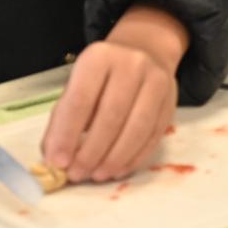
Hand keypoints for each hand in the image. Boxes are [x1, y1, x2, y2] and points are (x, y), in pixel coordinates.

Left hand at [43, 4, 185, 182]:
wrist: (144, 52)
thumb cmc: (102, 78)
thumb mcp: (76, 86)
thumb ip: (63, 121)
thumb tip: (56, 159)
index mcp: (99, 57)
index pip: (81, 100)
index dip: (67, 135)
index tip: (58, 162)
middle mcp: (131, 64)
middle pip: (111, 116)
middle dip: (91, 152)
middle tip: (77, 174)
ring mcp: (156, 81)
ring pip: (137, 128)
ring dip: (115, 158)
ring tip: (97, 175)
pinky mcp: (171, 100)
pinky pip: (154, 136)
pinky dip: (134, 158)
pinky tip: (118, 169)